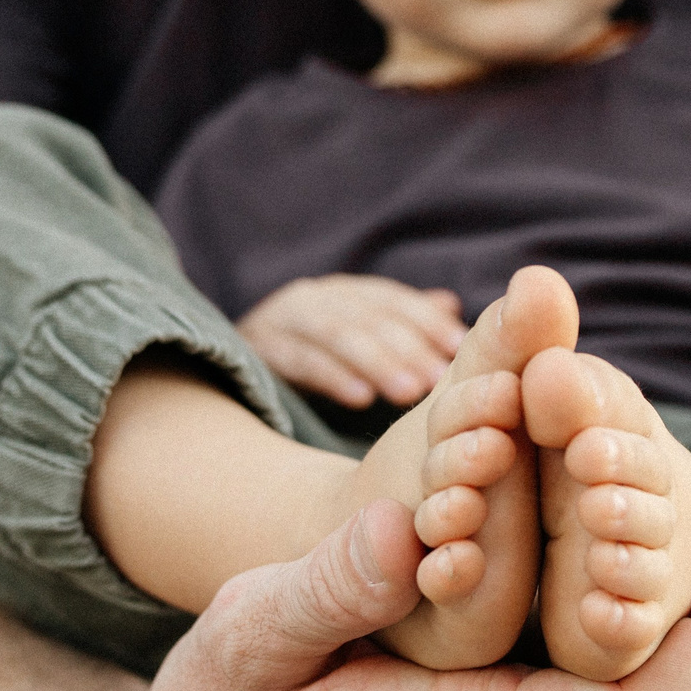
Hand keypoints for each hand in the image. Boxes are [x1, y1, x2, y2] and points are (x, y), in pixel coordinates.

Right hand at [239, 274, 465, 407]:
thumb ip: (404, 322)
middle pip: (371, 318)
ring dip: (377, 363)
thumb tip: (453, 306)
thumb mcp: (360, 335)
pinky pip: (301, 361)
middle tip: (440, 380)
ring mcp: (286, 319)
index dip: (429, 322)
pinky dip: (333, 377)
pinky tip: (361, 398)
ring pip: (338, 335)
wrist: (230, 362)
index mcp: (350, 292)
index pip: (395, 301)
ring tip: (411, 392)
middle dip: (409, 347)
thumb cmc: (314, 352)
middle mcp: (319, 296)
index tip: (461, 350)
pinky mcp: (262, 348)